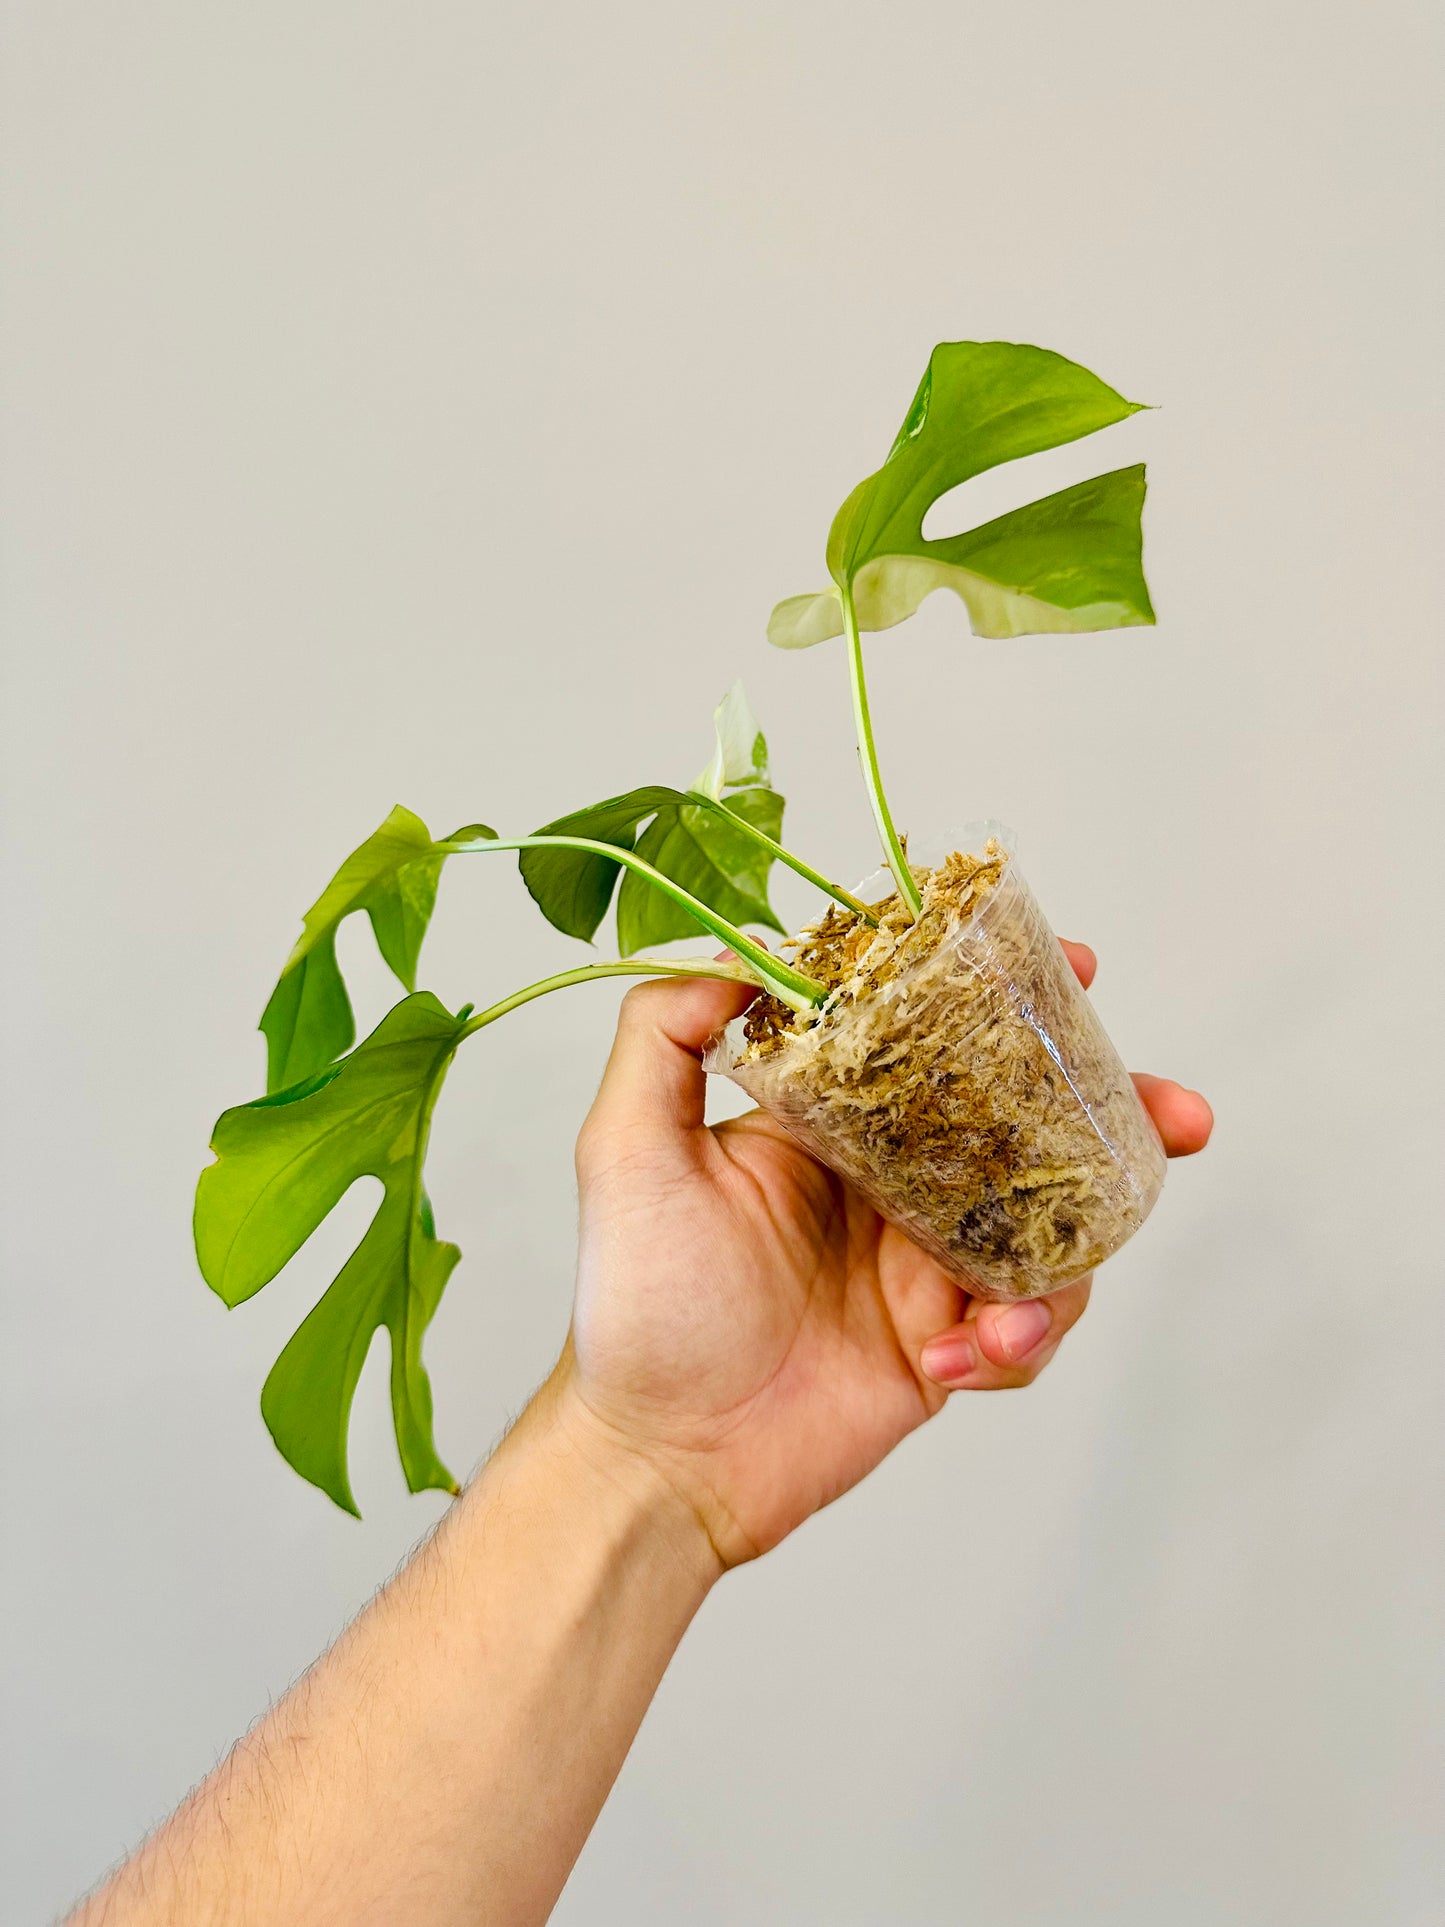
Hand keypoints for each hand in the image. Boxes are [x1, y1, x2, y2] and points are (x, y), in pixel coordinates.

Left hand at [559, 942, 1210, 1570]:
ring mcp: (928, 1260)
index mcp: (831, 1119)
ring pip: (1054, 1226)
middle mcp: (891, 1178)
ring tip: (1004, 1313)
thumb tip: (741, 954)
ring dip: (1073, 1257)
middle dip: (1114, 1109)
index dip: (1007, 993)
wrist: (665, 1459)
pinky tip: (955, 1360)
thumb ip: (662, 1037)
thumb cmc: (638, 1303)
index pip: (934, 1031)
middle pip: (1028, 1119)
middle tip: (1178, 1115)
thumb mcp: (624, 1150)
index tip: (1068, 966)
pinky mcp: (950, 1340)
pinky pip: (1028, 1326)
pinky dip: (1016, 1342)